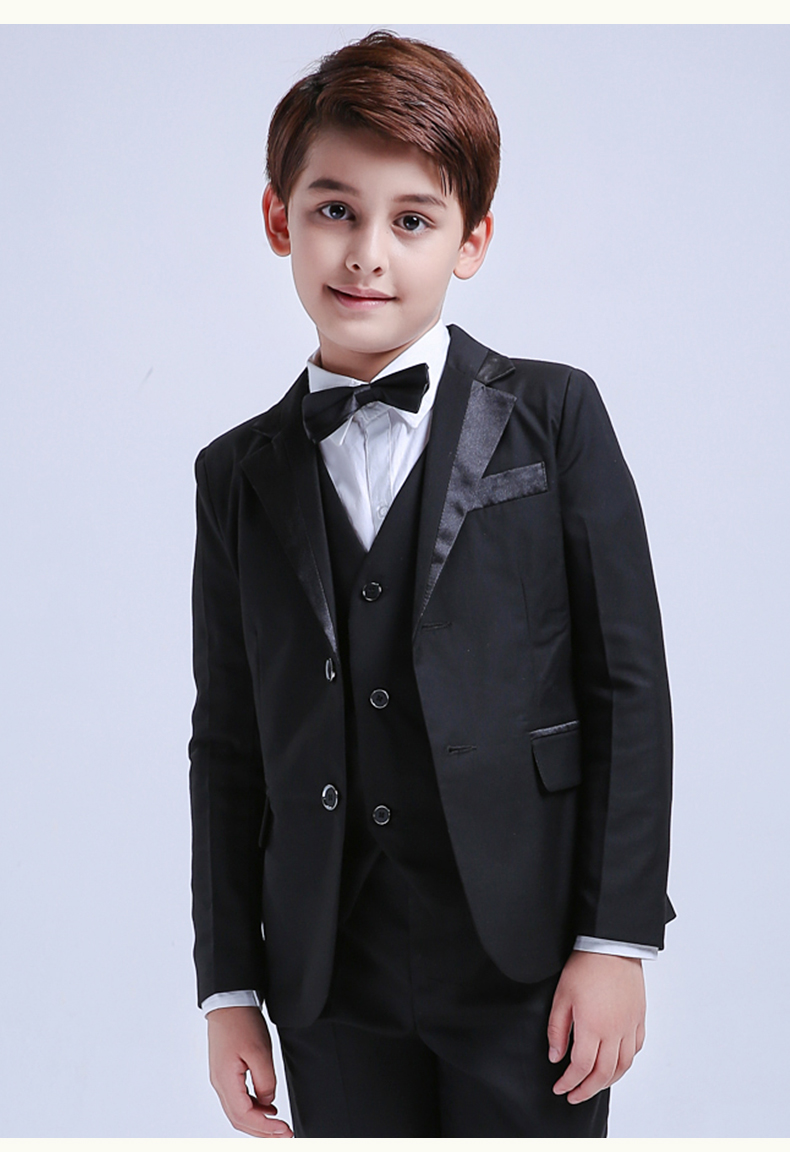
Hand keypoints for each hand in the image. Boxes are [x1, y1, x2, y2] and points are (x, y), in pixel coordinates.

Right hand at [207, 1006, 293, 1136]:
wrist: (229, 1002)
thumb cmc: (240, 1022)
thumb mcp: (260, 1051)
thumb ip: (265, 1081)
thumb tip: (268, 1103)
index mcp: (225, 1080)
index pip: (244, 1116)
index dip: (265, 1128)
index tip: (284, 1131)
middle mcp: (220, 1083)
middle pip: (239, 1119)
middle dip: (262, 1131)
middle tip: (283, 1135)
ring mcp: (221, 1078)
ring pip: (238, 1111)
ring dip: (257, 1122)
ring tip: (277, 1125)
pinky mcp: (226, 1072)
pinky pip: (238, 1099)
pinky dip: (253, 1108)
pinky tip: (267, 1107)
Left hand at [547, 950, 645, 1103]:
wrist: (612, 944)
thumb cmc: (585, 965)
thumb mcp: (562, 996)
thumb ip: (558, 1030)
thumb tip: (556, 1057)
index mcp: (593, 1027)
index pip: (581, 1068)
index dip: (569, 1083)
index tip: (560, 1088)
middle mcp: (615, 1032)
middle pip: (604, 1074)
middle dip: (587, 1089)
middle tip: (574, 1095)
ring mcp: (630, 1026)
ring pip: (623, 1066)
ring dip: (608, 1081)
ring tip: (593, 1084)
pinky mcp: (639, 1018)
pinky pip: (636, 1049)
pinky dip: (626, 1062)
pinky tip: (615, 1062)